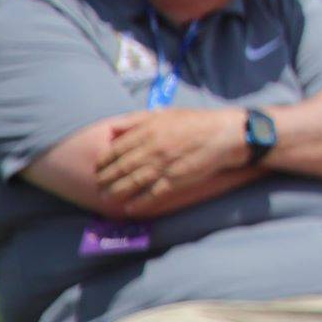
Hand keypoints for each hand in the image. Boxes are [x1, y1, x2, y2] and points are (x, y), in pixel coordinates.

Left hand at [95, 108, 246, 210]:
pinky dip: (138, 203)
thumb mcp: (165, 113)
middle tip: (97, 185)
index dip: (103, 161)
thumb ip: (136, 119)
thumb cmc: (195, 122)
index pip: (116, 149)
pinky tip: (129, 208)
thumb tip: (112, 129)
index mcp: (148, 130)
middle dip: (105, 179)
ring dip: (115, 192)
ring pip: (131, 182)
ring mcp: (163, 165)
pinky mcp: (175, 180)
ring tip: (106, 198)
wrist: (224, 135)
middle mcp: (152, 148)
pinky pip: (151, 194)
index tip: (97, 167)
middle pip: (120, 168)